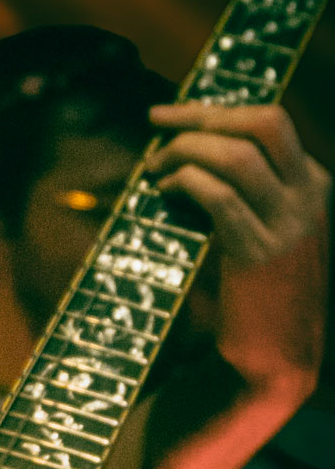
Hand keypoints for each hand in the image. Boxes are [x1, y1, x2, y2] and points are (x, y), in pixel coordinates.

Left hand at [147, 102, 329, 395]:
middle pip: (263, 123)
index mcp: (313, 183)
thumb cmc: (258, 290)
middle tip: (157, 124)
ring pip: (235, 155)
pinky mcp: (258, 251)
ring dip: (184, 151)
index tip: (169, 115)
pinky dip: (184, 184)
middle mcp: (307, 197)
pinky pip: (217, 195)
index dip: (214, 110)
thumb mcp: (263, 226)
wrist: (275, 358)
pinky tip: (163, 194)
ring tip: (155, 168)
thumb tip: (187, 141)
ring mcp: (288, 224)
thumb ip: (241, 186)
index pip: (270, 121)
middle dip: (202, 115)